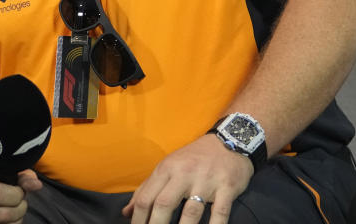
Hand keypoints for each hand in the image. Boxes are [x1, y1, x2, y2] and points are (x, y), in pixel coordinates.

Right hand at [0, 166, 42, 223]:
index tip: (19, 191)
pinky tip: (6, 220)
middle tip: (20, 203)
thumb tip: (36, 185)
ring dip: (15, 221)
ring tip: (13, 211)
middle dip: (20, 209)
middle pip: (4, 215)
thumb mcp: (6, 174)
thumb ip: (23, 178)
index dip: (16, 195)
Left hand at [122, 134, 253, 223]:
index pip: (146, 198)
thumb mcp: (167, 166)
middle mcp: (184, 174)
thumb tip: (127, 212)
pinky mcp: (227, 187)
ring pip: (191, 212)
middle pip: (164, 204)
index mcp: (166, 169)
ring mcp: (206, 181)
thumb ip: (147, 189)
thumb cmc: (193, 158)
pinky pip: (220, 212)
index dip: (138, 219)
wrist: (229, 140)